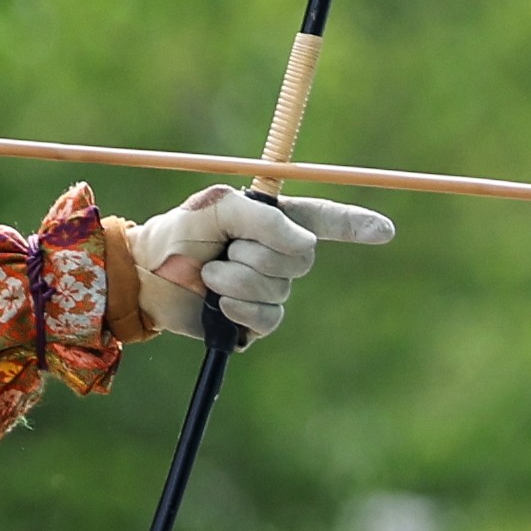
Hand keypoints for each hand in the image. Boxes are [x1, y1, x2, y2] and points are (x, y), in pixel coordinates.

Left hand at [132, 185, 394, 341]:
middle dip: (257, 253)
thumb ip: (261, 216)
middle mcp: (279, 254)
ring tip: (209, 275)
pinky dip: (241, 308)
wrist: (145, 276)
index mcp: (277, 220)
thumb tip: (301, 245)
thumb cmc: (179, 234)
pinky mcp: (255, 323)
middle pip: (302, 258)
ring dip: (238, 280)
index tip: (386, 233)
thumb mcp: (218, 208)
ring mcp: (270, 290)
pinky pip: (268, 318)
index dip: (357, 225)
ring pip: (280, 289)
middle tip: (222, 249)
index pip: (327, 221)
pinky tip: (219, 303)